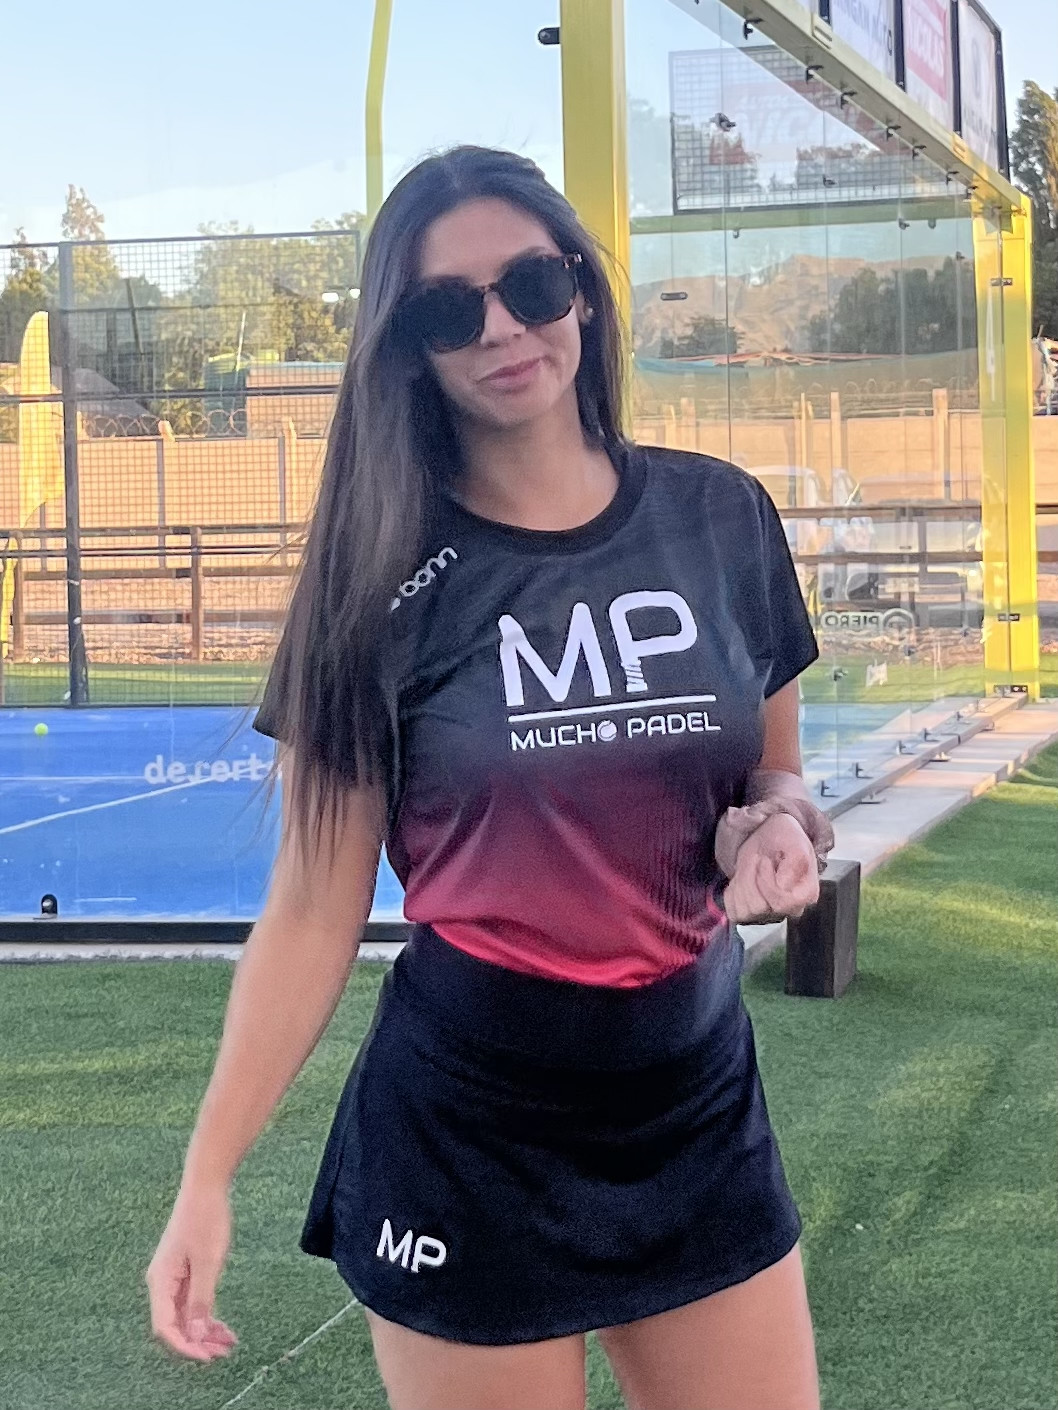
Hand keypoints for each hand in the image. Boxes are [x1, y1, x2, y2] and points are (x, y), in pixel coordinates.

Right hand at [145, 1182, 238, 1362]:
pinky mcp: (186, 1269)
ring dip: (205, 1331)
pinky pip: (193, 1301)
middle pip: (176, 1324)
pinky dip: (207, 1314)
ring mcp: (174, 1276)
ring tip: (228, 1343)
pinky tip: (224, 1326)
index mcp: (160, 1281)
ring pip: (186, 1314)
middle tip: (224, 1352)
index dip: (185, 1346)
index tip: (207, 1356)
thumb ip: (202, 1299)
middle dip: (198, 1341)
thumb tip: (196, 1335)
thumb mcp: (208, 1261)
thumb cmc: (205, 1218)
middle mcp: (163, 1282)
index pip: (165, 1327)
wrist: (206, 1184)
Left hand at [722, 813, 819, 924]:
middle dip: (751, 878)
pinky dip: (732, 893)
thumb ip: (797, 862)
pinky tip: (742, 878)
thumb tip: (784, 886)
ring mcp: (770, 913)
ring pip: (746, 910)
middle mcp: (789, 909)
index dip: (767, 883)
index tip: (764, 860)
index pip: (783, 903)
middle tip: (756, 857)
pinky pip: (734, 913)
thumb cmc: (783, 838)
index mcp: (806, 894)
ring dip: (742, 882)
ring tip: (749, 865)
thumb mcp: (795, 842)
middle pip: (760, 907)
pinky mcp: (750, 912)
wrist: (765, 833)